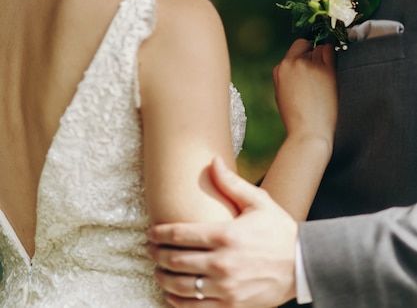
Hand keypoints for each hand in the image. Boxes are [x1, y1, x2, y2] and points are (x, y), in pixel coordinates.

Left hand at [147, 157, 297, 307]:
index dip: (159, 234)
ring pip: (182, 286)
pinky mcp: (231, 306)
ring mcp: (226, 288)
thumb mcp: (258, 202)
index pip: (180, 234)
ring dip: (164, 278)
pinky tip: (172, 294)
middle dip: (157, 254)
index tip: (150, 233)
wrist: (304, 265)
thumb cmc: (279, 230)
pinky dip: (178, 302)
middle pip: (175, 260)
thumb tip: (213, 160)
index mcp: (225, 235)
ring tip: (158, 271)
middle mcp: (221, 263)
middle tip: (149, 250)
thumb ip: (231, 183)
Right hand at [273, 38, 337, 146]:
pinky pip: (330, 51)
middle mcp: (293, 63)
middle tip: (317, 77)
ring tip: (324, 80)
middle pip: (307, 47)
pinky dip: (333, 55)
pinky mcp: (325, 70)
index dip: (302, 56)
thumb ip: (286, 76)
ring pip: (319, 49)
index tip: (308, 67)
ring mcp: (309, 65)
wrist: (309, 133)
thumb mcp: (281, 94)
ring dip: (323, 58)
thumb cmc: (297, 119)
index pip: (294, 50)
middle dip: (313, 57)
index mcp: (280, 69)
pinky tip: (333, 70)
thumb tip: (296, 63)